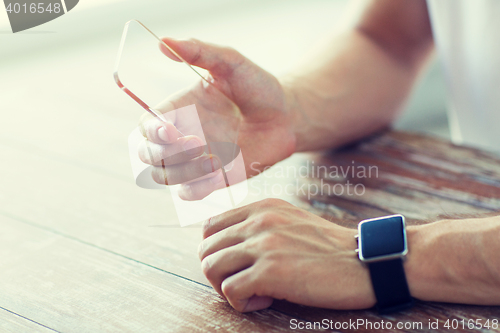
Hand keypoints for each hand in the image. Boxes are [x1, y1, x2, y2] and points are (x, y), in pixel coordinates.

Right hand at [138, 38, 296, 199]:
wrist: (286, 115)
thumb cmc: (257, 87)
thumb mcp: (230, 63)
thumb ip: (199, 52)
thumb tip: (164, 42)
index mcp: (177, 110)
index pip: (145, 126)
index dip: (150, 131)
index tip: (170, 129)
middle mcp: (180, 137)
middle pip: (146, 156)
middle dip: (162, 154)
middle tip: (196, 143)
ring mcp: (195, 161)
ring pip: (165, 178)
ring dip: (183, 172)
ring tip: (215, 159)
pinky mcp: (213, 179)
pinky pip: (190, 194)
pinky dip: (196, 188)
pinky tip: (219, 172)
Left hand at [197, 198, 375, 311]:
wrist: (366, 262)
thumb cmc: (329, 248)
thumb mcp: (291, 221)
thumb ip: (261, 225)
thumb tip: (230, 244)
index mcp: (262, 207)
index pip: (210, 225)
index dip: (215, 251)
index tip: (235, 266)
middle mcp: (259, 221)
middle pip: (206, 248)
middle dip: (217, 272)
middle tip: (241, 283)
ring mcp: (264, 245)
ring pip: (211, 267)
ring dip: (225, 287)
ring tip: (253, 293)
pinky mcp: (271, 272)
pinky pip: (230, 291)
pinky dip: (241, 303)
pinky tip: (265, 301)